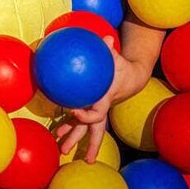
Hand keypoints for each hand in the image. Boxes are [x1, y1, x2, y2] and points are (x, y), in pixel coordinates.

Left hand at [55, 35, 137, 162]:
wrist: (131, 77)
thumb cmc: (121, 66)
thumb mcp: (117, 58)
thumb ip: (110, 49)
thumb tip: (107, 38)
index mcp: (105, 98)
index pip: (98, 112)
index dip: (87, 115)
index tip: (74, 111)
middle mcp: (102, 108)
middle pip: (93, 129)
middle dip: (84, 143)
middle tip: (69, 151)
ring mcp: (97, 110)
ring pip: (86, 129)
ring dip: (74, 138)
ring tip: (62, 149)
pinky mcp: (92, 108)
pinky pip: (80, 120)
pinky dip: (69, 126)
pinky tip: (58, 132)